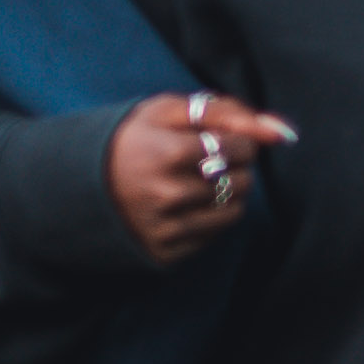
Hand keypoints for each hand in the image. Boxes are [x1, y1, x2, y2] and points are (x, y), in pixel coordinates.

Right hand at [105, 90, 292, 260]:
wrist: (82, 183)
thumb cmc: (135, 139)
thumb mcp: (168, 110)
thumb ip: (227, 112)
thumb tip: (281, 132)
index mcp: (168, 153)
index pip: (241, 147)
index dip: (239, 141)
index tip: (221, 140)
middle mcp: (167, 194)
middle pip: (243, 181)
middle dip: (236, 168)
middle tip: (207, 162)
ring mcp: (165, 227)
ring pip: (234, 211)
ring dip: (228, 193)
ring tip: (198, 182)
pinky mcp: (164, 252)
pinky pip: (215, 235)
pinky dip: (210, 217)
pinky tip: (186, 204)